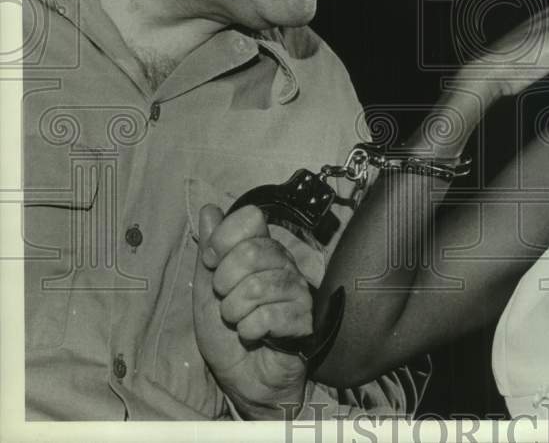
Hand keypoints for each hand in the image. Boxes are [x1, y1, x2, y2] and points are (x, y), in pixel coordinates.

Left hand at [193, 204, 310, 419]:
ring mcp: (296, 290)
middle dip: (224, 282)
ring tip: (236, 320)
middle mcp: (283, 264)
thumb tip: (209, 209)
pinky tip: (252, 335)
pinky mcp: (303, 318)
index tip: (211, 262)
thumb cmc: (226, 333)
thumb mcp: (205, 290)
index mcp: (261, 250)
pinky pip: (270, 315)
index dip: (223, 238)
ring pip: (259, 285)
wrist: (243, 377)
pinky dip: (250, 329)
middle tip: (225, 300)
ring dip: (234, 310)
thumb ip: (210, 250)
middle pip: (252, 251)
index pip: (251, 218)